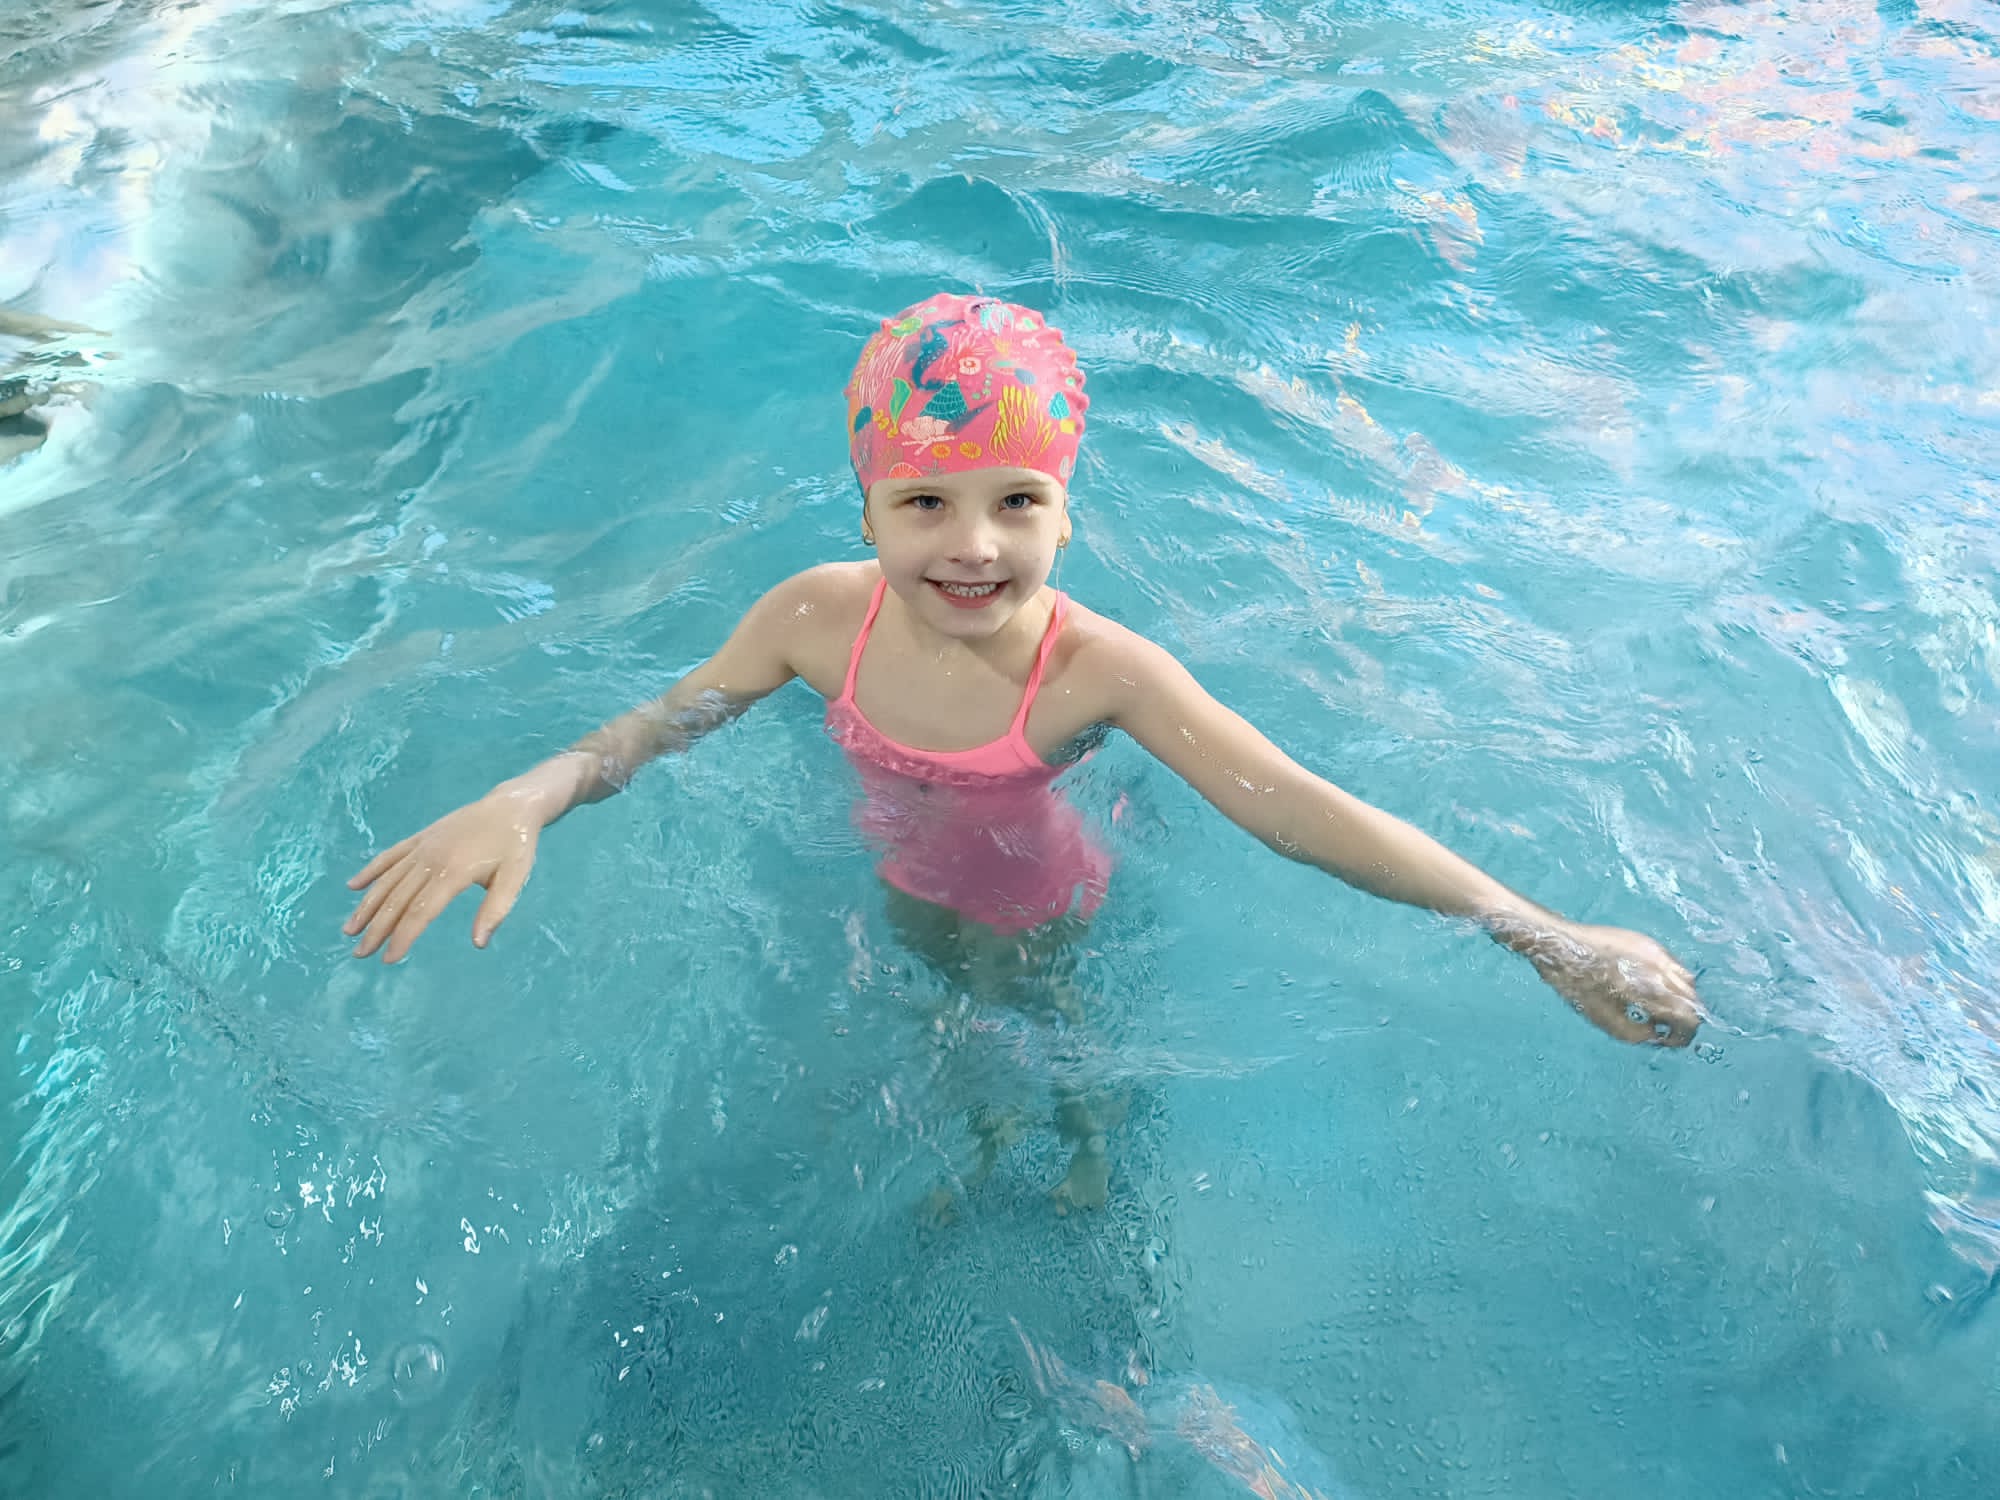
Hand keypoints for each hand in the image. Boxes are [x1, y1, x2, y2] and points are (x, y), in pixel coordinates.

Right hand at [343, 787, 546, 961]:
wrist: (512, 806)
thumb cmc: (516, 846)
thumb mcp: (514, 879)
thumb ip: (495, 911)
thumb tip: (478, 944)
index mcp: (454, 872)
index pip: (420, 911)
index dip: (402, 937)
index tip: (389, 959)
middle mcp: (431, 859)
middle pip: (397, 899)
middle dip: (377, 929)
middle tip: (360, 954)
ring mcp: (423, 846)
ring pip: (388, 879)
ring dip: (367, 906)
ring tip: (350, 930)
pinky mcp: (421, 836)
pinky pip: (390, 855)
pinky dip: (371, 871)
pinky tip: (354, 886)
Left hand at [1511, 919, 1702, 1046]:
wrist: (1560, 944)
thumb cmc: (1577, 985)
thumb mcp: (1605, 1019)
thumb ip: (1636, 1033)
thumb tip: (1657, 1035)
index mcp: (1651, 989)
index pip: (1688, 1017)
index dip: (1683, 1035)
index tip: (1668, 1041)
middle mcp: (1661, 967)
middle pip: (1693, 999)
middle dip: (1684, 1018)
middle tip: (1665, 1028)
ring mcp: (1656, 951)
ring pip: (1687, 980)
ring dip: (1681, 998)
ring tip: (1659, 1009)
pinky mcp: (1648, 941)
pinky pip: (1673, 964)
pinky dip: (1671, 981)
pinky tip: (1649, 988)